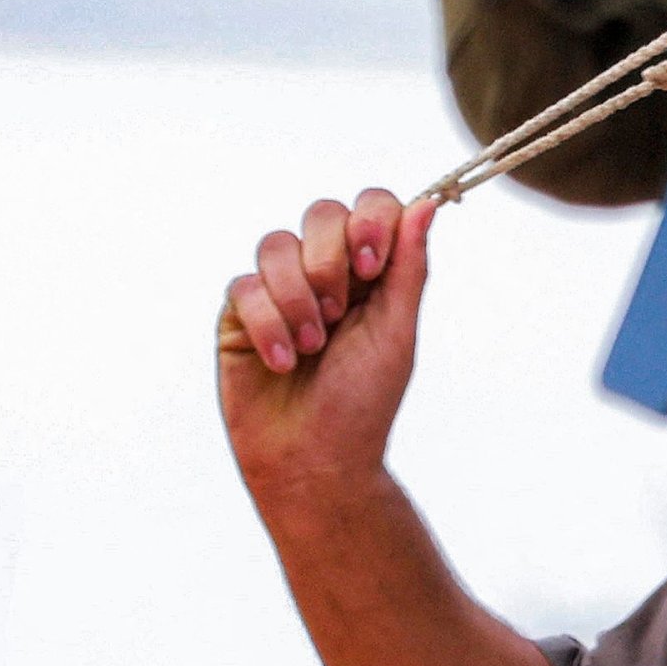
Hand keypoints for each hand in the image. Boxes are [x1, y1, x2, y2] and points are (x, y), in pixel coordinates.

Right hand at [218, 189, 434, 506]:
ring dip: (298, 297)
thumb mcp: (397, 333)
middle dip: (331, 259)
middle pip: (321, 212)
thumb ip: (409, 267)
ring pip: (276, 245)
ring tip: (313, 347)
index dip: (370, 221)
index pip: (370, 206)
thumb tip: (427, 204)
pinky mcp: (239, 317)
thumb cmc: (362, 403)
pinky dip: (268, 324)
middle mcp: (323, 272)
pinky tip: (283, 362)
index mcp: (371, 271)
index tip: (372, 266)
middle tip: (340, 311)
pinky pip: (243, 287)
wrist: (316, 461)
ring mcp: (278, 291)